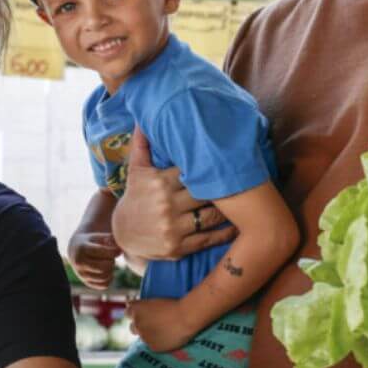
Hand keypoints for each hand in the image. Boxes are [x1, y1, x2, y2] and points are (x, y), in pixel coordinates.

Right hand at [69, 231, 121, 289]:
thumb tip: (119, 251)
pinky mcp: (86, 282)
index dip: (115, 252)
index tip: (118, 250)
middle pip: (104, 267)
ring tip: (109, 263)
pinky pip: (104, 285)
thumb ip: (110, 239)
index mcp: (82, 248)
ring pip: (104, 277)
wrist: (76, 250)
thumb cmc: (92, 242)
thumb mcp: (99, 236)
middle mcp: (79, 262)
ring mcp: (81, 274)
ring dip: (111, 270)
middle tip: (111, 258)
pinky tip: (108, 271)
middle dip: (111, 262)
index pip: (104, 252)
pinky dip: (110, 279)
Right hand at [110, 127, 236, 261]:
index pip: (193, 171)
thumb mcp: (136, 172)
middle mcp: (166, 205)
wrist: (122, 234)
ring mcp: (172, 228)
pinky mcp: (177, 248)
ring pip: (212, 216)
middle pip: (206, 193)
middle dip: (224, 188)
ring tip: (245, 202)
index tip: (228, 161)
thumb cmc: (134, 198)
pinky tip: (236, 226)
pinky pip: (208, 239)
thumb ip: (142, 146)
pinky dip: (225, 233)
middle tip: (244, 181)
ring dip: (229, 210)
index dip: (212, 167)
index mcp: (159, 183)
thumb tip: (143, 119)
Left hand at [127, 297, 202, 353]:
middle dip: (140, 326)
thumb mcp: (156, 301)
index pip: (128, 313)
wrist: (185, 317)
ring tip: (164, 331)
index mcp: (136, 309)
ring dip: (149, 335)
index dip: (136, 314)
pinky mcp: (152, 346)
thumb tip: (140, 310)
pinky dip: (158, 342)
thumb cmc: (174, 304)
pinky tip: (168, 338)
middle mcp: (137, 323)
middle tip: (152, 325)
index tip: (142, 314)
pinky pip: (153, 345)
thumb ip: (145, 307)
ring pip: (143, 337)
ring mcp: (144, 337)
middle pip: (133, 327)